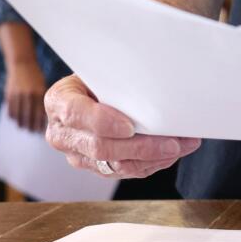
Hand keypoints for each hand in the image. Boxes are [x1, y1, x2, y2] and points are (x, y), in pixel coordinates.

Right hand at [5, 57, 50, 132]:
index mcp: (38, 93)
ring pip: (18, 115)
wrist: (22, 64)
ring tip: (23, 127)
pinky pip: (10, 110)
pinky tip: (16, 119)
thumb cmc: (35, 77)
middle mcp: (27, 95)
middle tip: (31, 132)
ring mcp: (17, 95)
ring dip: (20, 123)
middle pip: (28, 117)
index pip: (38, 114)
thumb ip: (41, 100)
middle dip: (30, 126)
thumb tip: (42, 117)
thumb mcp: (42, 86)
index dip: (38, 124)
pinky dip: (13, 116)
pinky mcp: (8, 95)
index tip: (39, 131)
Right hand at [42, 75, 199, 180]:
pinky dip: (151, 164)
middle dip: (141, 147)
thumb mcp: (99, 69)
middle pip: (100, 147)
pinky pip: (125, 172)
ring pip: (116, 165)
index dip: (102, 122)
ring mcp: (77, 155)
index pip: (75, 114)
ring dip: (153, 158)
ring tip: (182, 147)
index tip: (130, 126)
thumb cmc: (98, 77)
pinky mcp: (95, 167)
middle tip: (172, 142)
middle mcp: (62, 134)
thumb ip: (114, 76)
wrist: (89, 92)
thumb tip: (152, 78)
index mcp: (58, 101)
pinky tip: (171, 154)